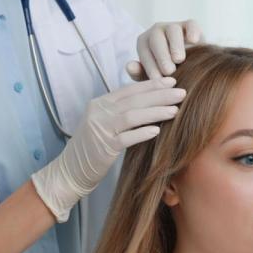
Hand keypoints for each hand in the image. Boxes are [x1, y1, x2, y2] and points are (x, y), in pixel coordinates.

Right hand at [30, 77, 185, 221]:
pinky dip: (141, 133)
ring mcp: (100, 130)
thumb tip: (148, 101)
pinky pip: (125, 138)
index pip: (129, 89)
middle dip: (160, 94)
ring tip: (175, 110)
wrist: (70, 171)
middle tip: (181, 92)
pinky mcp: (103, 148)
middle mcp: (98, 113)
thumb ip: (120, 110)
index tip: (172, 81)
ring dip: (155, 112)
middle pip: (134, 99)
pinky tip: (157, 131)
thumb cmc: (92, 147)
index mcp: (99, 103)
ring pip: (131, 116)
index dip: (152, 84)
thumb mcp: (103, 123)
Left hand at [126, 19, 203, 79]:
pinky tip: (194, 41)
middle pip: (156, 38)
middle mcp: (156, 31)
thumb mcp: (153, 75)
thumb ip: (139, 73)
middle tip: (168, 71)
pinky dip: (192, 31)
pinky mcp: (190, 25)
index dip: (149, 65)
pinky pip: (191, 25)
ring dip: (175, 45)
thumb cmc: (165, 72)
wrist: (190, 66)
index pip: (144, 51)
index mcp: (144, 42)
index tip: (156, 79)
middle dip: (161, 55)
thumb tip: (130, 66)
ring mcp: (173, 27)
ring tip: (179, 60)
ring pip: (173, 30)